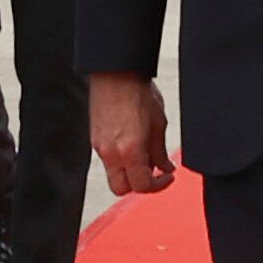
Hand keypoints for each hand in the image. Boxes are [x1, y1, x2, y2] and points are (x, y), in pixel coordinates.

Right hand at [90, 74, 174, 195]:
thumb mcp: (158, 124)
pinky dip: (121, 160)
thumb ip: (161, 152)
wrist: (116, 73)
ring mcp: (100, 147)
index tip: (168, 176)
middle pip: (121, 189)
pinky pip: (108, 160)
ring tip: (145, 155)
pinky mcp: (95, 138)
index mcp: (129, 151)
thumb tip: (165, 168)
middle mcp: (111, 153)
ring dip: (129, 172)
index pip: (141, 186)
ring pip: (114, 174)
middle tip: (155, 173)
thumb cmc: (138, 93)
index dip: (158, 185)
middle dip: (139, 185)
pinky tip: (133, 144)